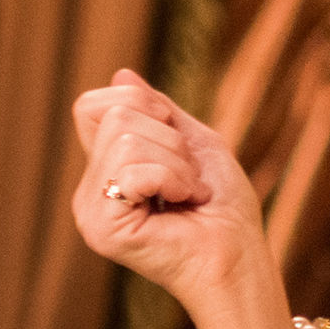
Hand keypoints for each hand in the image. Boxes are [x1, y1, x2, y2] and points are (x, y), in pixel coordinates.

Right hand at [71, 69, 271, 309]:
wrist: (240, 254)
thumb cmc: (224, 206)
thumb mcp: (194, 142)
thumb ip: (156, 110)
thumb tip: (121, 73)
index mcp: (104, 170)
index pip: (91, 106)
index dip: (140, 104)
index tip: (176, 138)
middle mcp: (88, 191)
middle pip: (114, 116)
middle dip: (170, 138)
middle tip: (189, 178)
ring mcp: (91, 210)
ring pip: (126, 139)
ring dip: (177, 162)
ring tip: (189, 193)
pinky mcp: (102, 227)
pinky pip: (134, 169)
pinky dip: (174, 178)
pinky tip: (185, 203)